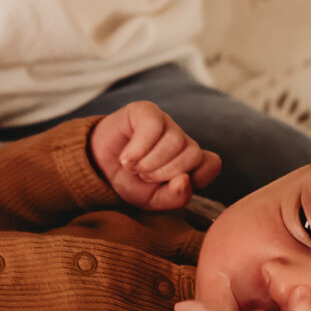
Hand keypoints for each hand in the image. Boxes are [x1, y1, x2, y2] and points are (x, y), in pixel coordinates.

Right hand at [89, 100, 220, 209]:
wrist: (98, 167)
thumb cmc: (131, 182)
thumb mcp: (153, 200)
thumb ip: (175, 197)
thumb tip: (184, 181)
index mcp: (190, 161)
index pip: (211, 164)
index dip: (194, 177)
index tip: (171, 185)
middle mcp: (182, 140)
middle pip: (193, 154)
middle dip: (165, 172)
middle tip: (144, 176)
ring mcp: (166, 123)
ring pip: (175, 141)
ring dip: (149, 163)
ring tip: (133, 167)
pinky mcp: (146, 111)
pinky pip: (153, 127)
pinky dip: (138, 149)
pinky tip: (126, 159)